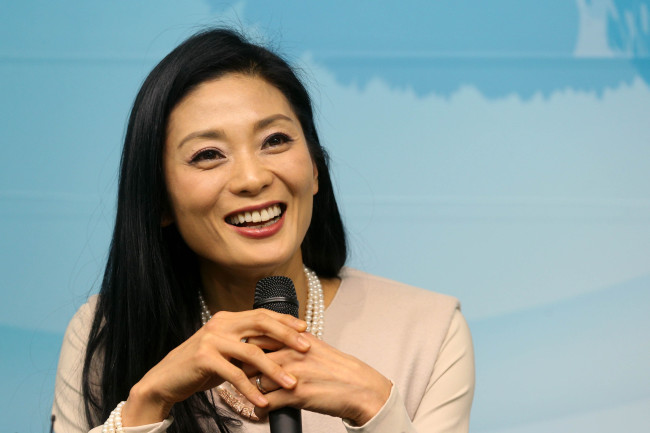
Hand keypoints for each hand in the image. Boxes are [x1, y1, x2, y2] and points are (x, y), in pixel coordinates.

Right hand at [121, 309, 310, 425]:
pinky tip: (263, 401)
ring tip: (291, 383)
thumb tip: (277, 346)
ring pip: (252, 352)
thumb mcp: (226, 351)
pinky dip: (251, 389)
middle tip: (306, 348)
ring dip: (274, 369)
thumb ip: (246, 344)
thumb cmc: (200, 367)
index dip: (285, 321)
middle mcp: (220, 324)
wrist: (165, 380)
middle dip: (287, 336)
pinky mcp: (205, 358)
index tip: (306, 329)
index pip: (262, 314)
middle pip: (261, 325)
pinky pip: (235, 375)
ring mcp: (212, 339)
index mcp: (228, 318)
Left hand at [243, 332, 391, 425]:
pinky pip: (264, 403)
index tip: (238, 355)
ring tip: (248, 396)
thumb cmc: (339, 370)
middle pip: (251, 359)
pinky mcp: (294, 395)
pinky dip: (259, 409)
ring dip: (248, 391)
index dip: (245, 347)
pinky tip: (260, 411)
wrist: (360, 388)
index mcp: (295, 339)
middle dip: (241, 369)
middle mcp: (291, 352)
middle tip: (237, 377)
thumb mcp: (315, 347)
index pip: (257, 336)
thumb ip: (293, 344)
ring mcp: (292, 373)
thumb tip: (273, 345)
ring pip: (254, 381)